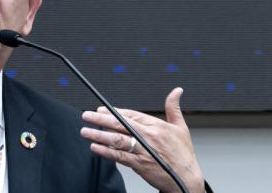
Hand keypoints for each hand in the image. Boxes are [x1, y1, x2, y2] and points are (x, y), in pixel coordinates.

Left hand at [80, 87, 204, 192]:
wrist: (186, 179)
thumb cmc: (183, 155)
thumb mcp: (181, 128)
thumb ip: (174, 108)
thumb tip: (177, 91)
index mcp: (156, 126)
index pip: (131, 114)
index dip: (114, 111)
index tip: (100, 109)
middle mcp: (148, 137)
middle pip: (120, 124)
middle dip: (101, 119)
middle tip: (87, 116)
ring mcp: (142, 151)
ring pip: (117, 140)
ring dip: (99, 135)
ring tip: (85, 131)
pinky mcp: (139, 164)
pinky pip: (119, 156)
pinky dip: (106, 152)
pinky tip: (95, 147)